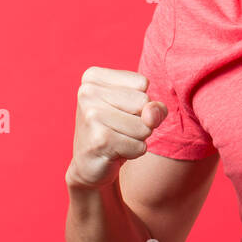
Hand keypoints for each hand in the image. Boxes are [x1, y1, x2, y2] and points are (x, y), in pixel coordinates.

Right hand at [67, 66, 166, 189]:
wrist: (89, 165)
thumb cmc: (116, 130)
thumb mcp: (138, 110)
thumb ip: (154, 106)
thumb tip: (151, 115)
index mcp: (93, 76)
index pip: (142, 83)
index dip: (140, 102)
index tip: (119, 111)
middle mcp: (88, 92)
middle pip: (144, 102)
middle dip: (140, 121)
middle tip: (118, 128)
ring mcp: (91, 115)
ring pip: (144, 126)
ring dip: (138, 138)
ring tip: (117, 140)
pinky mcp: (99, 140)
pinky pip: (139, 146)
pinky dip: (133, 152)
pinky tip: (114, 152)